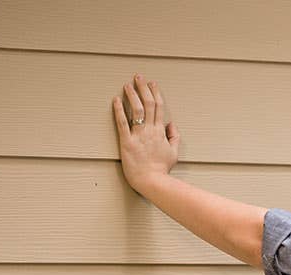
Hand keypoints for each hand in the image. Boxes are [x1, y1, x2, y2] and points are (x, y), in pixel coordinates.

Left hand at [112, 74, 179, 194]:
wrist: (153, 181)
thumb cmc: (162, 169)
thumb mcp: (174, 153)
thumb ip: (174, 137)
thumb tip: (172, 124)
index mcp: (161, 132)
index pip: (159, 108)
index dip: (156, 93)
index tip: (152, 84)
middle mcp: (150, 130)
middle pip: (148, 104)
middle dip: (143, 88)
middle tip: (138, 77)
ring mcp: (138, 135)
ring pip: (136, 110)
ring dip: (132, 95)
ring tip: (127, 84)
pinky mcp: (127, 142)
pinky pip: (122, 123)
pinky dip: (119, 110)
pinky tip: (116, 100)